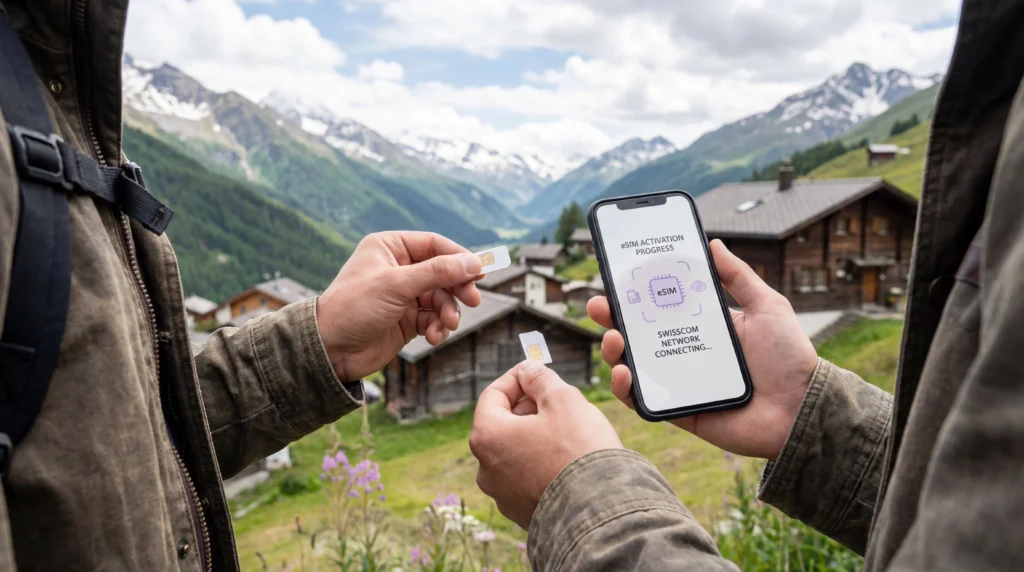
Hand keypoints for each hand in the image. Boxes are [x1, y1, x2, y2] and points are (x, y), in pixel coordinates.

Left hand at [317, 232, 482, 380]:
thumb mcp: (396, 285)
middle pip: (443, 272)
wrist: (330, 350)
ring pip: (441, 297)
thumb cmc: (353, 308)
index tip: (479, 273)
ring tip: (446, 325)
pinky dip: (438, 327)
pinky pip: (433, 318)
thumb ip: (437, 272)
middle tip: (472, 301)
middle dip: (457, 288)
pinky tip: (434, 336)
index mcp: (390, 247)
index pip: (435, 244)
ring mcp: (403, 294)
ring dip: (448, 312)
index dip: (459, 257)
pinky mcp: (406, 319)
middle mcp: (398, 268)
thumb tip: (473, 263)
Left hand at [470, 362, 621, 528]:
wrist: (600, 512)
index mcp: (487, 437)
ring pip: (517, 452)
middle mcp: (486, 469)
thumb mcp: (563, 399)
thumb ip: (540, 379)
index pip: (493, 395)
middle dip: (530, 407)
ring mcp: (503, 495)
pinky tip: (570, 460)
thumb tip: (528, 370)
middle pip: (503, 424)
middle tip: (559, 400)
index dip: (516, 378)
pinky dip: (543, 463)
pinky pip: (529, 477)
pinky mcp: (522, 513)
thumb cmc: (579, 452)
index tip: (536, 371)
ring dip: (538, 436)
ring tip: (570, 431)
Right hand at [587, 239, 817, 459]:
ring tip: (615, 340)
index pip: (659, 307)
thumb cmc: (790, 359)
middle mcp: (685, 353)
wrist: (803, 409)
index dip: (633, 294)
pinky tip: (624, 374)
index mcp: (702, 327)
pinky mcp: (679, 411)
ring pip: (633, 366)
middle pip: (637, 334)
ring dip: (614, 351)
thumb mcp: (767, 306)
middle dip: (611, 320)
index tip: (614, 279)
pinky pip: (643, 401)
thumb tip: (712, 244)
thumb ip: (739, 276)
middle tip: (599, 307)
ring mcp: (679, 383)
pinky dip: (626, 389)